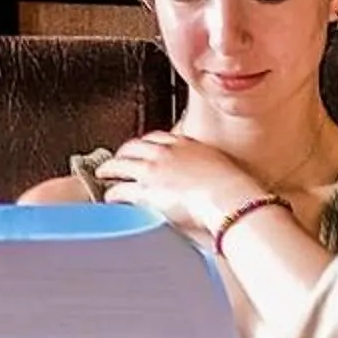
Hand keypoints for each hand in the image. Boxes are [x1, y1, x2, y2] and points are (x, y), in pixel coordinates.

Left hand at [94, 131, 269, 240]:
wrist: (229, 200)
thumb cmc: (233, 191)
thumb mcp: (222, 169)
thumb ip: (210, 168)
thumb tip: (212, 178)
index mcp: (186, 145)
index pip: (158, 137)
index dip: (146, 143)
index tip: (144, 147)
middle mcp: (166, 153)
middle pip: (134, 146)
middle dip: (123, 152)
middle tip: (118, 158)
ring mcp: (153, 170)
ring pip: (121, 164)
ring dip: (109, 168)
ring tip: (104, 174)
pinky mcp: (144, 190)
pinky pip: (120, 189)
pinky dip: (112, 193)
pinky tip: (110, 197)